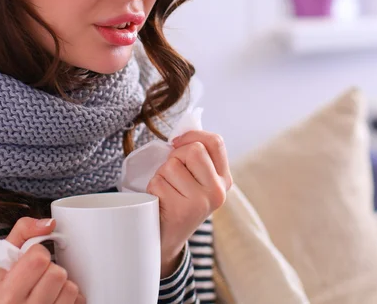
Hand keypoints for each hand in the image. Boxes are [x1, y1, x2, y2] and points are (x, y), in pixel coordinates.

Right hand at [0, 217, 84, 303]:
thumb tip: (49, 224)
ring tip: (48, 289)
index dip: (38, 254)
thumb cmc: (9, 288)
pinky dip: (72, 298)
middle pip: (57, 273)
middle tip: (40, 276)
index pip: (39, 258)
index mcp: (8, 294)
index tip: (32, 262)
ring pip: (70, 288)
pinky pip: (79, 300)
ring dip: (62, 284)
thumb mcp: (6, 260)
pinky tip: (57, 299)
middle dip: (51, 270)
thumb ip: (23, 231)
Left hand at [146, 131, 232, 276]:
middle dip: (176, 155)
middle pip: (194, 149)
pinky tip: (160, 202)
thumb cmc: (178, 201)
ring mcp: (200, 203)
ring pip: (172, 165)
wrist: (166, 240)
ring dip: (161, 174)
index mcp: (224, 180)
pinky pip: (157, 182)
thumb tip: (179, 136)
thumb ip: (196, 158)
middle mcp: (217, 191)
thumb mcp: (196, 180)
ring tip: (167, 191)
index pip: (216, 142)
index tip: (177, 143)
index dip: (193, 135)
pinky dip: (153, 188)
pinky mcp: (180, 211)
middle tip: (172, 173)